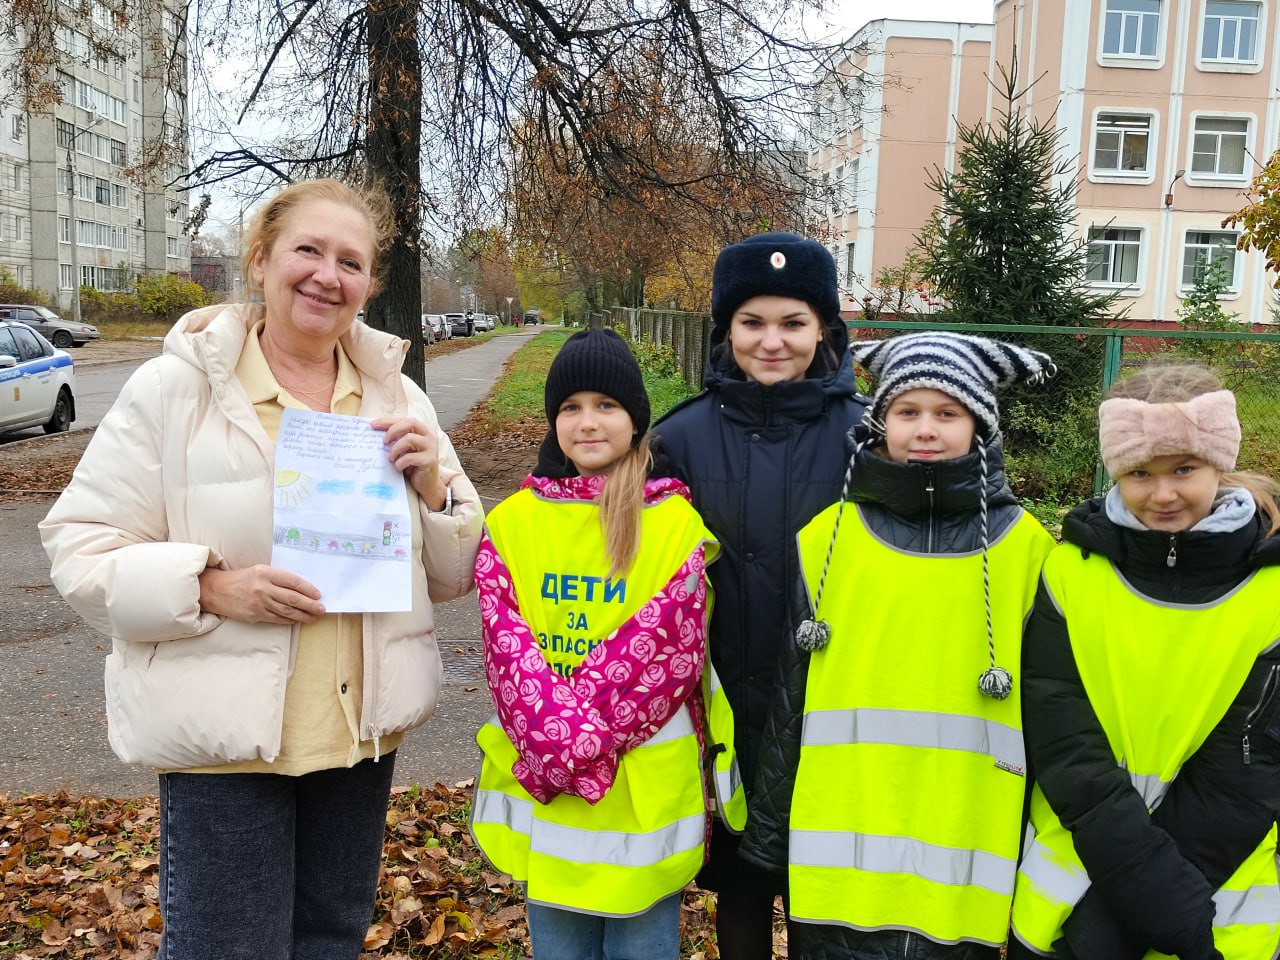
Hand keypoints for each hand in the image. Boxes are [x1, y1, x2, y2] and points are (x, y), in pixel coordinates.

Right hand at [198, 564, 324, 623]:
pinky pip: (277, 619)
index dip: (308, 589)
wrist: (217, 590)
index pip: (293, 582)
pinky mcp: (255, 615)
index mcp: (266, 573)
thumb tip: (301, 588)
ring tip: (314, 617)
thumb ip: (279, 578)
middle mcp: (263, 588)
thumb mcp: (260, 570)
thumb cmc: (242, 579)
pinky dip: (290, 620)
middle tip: (322, 609)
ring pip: (287, 611)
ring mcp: (259, 603)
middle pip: (293, 599)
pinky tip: (298, 620)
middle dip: (310, 605)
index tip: (318, 594)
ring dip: (303, 615)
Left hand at [370, 416, 445, 508]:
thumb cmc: (413, 465)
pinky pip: (410, 457)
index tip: (373, 425)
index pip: (404, 419)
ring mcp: (431, 447)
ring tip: (391, 458)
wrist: (427, 483)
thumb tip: (376, 430)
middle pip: (410, 423)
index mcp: (423, 430)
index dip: (388, 421)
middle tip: (384, 441)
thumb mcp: (404, 449)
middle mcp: (429, 436)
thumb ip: (396, 439)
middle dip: (393, 430)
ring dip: (395, 449)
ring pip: (409, 439)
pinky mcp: (430, 460)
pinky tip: (398, 467)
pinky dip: (400, 462)